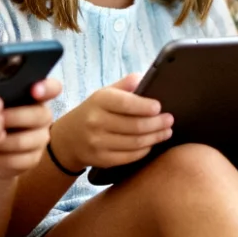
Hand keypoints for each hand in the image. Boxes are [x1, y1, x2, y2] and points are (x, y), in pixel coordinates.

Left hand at [0, 78, 62, 178]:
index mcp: (35, 96)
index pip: (53, 88)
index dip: (47, 88)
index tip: (34, 90)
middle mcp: (43, 116)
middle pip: (38, 115)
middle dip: (14, 117)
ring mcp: (41, 138)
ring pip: (26, 140)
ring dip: (3, 141)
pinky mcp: (33, 159)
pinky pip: (19, 160)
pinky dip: (0, 158)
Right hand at [49, 75, 172, 170]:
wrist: (67, 138)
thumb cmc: (93, 112)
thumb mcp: (103, 94)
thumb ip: (124, 85)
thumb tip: (143, 77)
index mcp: (99, 101)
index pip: (126, 103)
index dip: (145, 106)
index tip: (159, 107)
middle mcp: (96, 122)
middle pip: (135, 125)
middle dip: (157, 123)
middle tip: (169, 120)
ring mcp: (97, 142)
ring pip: (135, 143)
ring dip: (155, 137)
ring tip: (166, 131)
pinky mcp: (101, 159)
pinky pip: (129, 157)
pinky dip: (144, 150)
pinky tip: (151, 143)